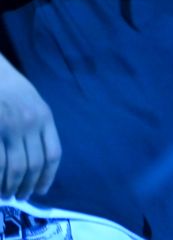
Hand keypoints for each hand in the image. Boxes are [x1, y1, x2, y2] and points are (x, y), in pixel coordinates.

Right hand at [0, 61, 59, 199]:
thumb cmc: (12, 88)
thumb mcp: (34, 104)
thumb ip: (40, 127)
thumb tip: (41, 158)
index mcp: (45, 118)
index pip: (53, 154)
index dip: (48, 176)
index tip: (42, 190)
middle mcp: (30, 124)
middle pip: (34, 164)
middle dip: (28, 185)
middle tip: (22, 196)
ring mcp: (10, 128)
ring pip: (15, 167)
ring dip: (12, 185)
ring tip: (8, 194)